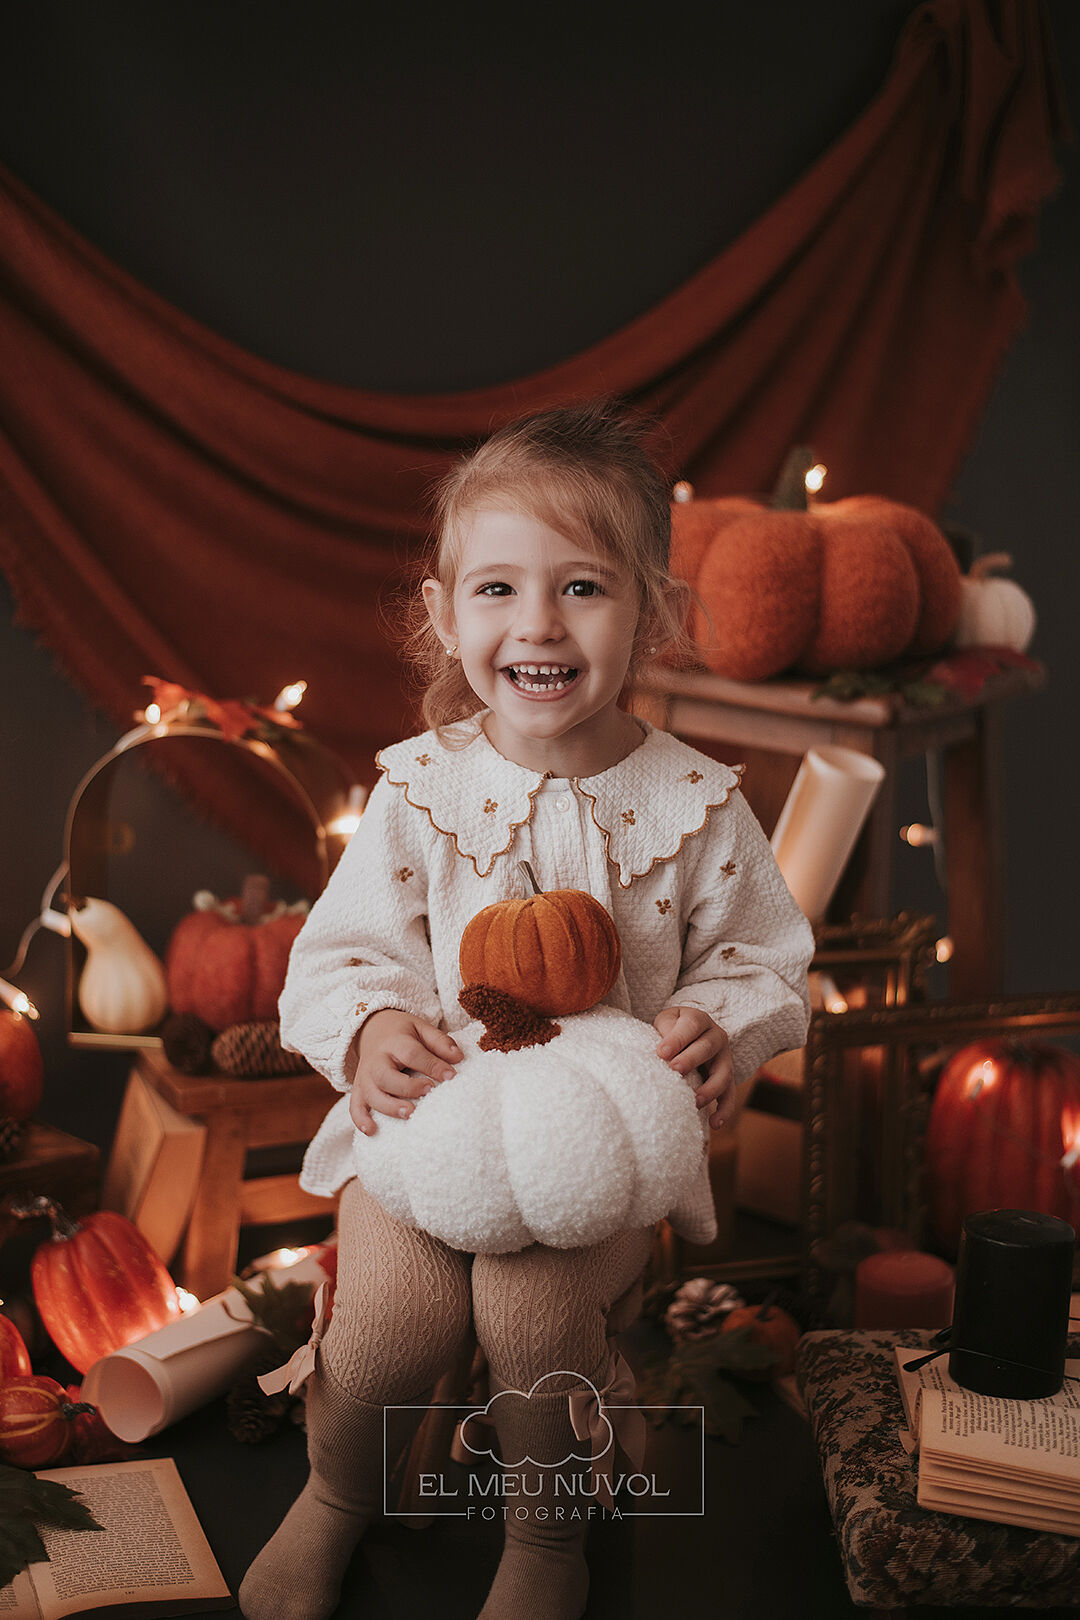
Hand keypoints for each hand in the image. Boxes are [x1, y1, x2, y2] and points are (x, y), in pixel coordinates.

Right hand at [349, 1009, 461, 1135]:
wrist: (372, 1029)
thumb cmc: (402, 1033)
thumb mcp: (421, 1028)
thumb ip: (440, 1041)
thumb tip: (459, 1058)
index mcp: (394, 1042)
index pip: (412, 1053)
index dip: (431, 1065)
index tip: (451, 1076)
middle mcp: (376, 1061)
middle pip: (386, 1076)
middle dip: (407, 1087)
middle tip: (429, 1091)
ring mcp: (365, 1077)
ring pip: (371, 1094)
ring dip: (389, 1106)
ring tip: (410, 1113)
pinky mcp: (359, 1089)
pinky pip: (355, 1107)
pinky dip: (361, 1120)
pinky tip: (373, 1131)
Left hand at [654, 1005, 735, 1128]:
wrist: (689, 1034)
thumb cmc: (672, 1029)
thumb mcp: (666, 1022)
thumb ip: (664, 1031)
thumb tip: (661, 1052)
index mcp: (699, 1020)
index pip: (691, 1025)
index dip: (677, 1039)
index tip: (661, 1052)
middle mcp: (717, 1037)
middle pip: (707, 1048)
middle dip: (690, 1060)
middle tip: (674, 1071)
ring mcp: (725, 1058)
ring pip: (723, 1073)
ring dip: (710, 1089)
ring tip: (694, 1102)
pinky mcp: (727, 1078)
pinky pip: (730, 1095)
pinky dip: (724, 1110)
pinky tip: (714, 1124)